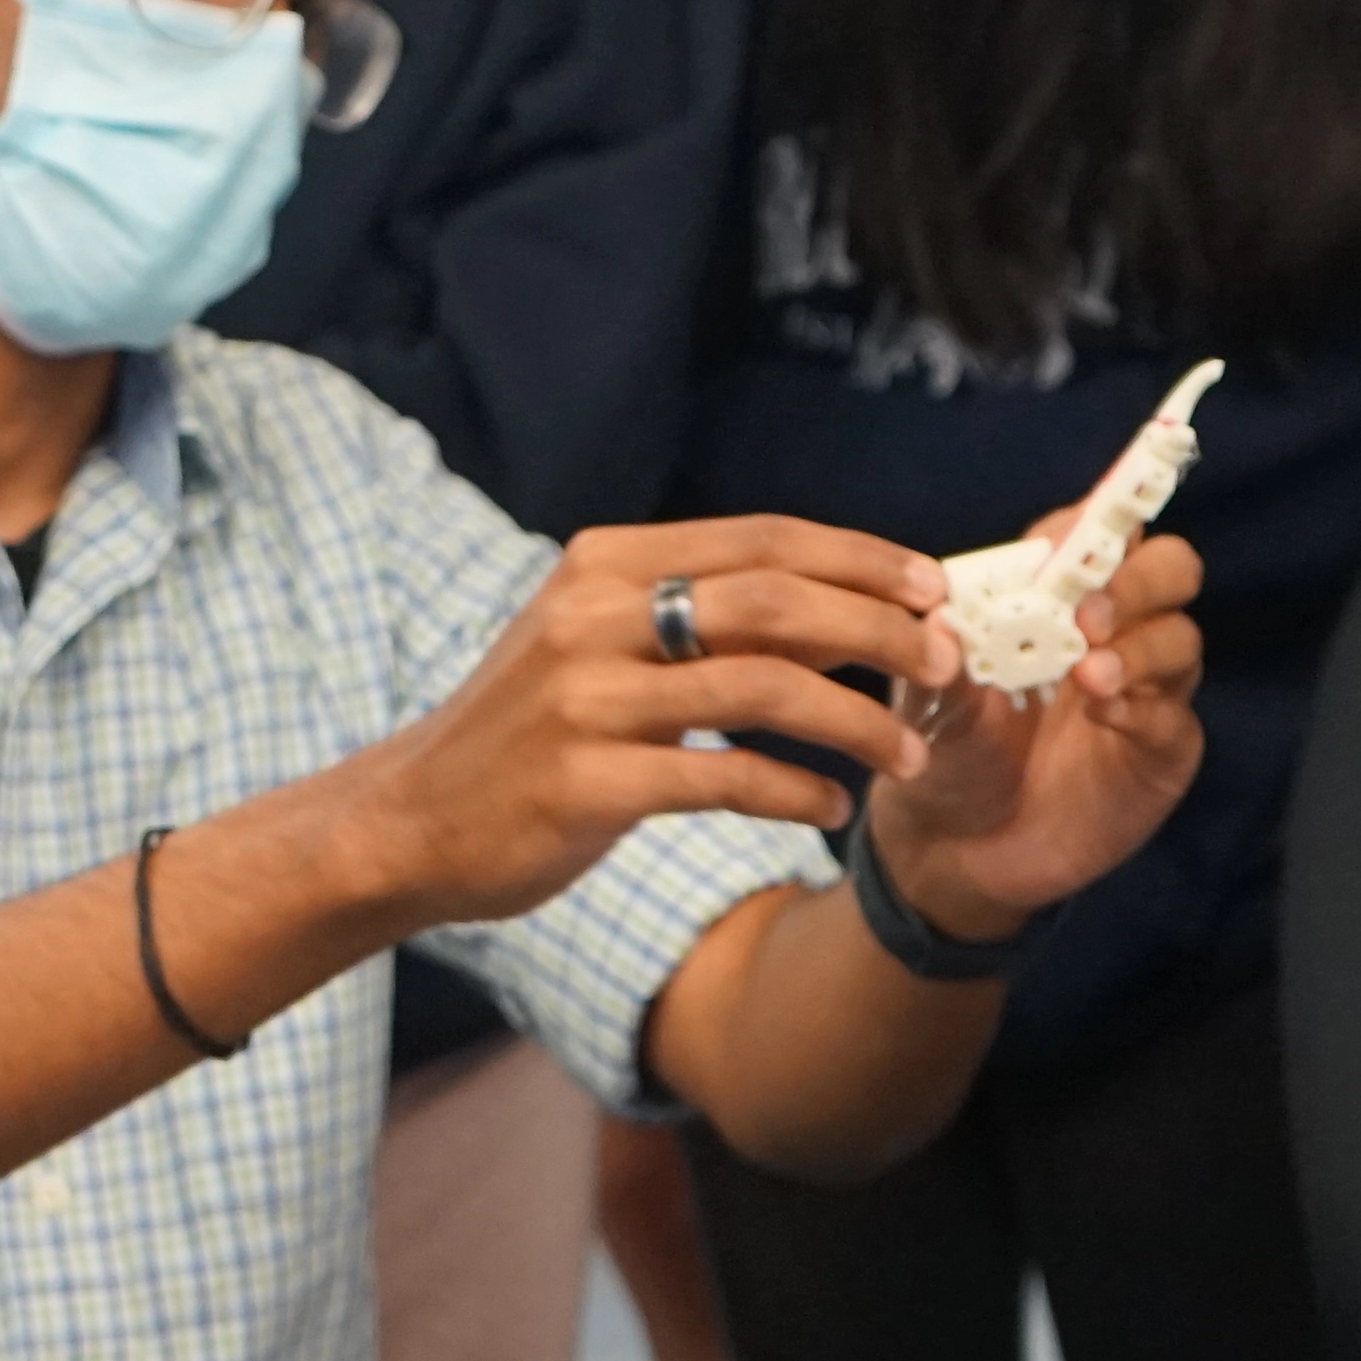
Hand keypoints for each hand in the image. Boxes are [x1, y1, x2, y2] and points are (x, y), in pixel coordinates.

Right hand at [321, 518, 970, 936]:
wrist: (412, 821)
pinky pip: (721, 781)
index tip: (934, 587)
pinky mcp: (583, 784)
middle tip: (948, 664)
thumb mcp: (605, 650)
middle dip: (878, 629)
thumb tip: (854, 614)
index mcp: (602, 565)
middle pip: (771, 600)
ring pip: (759, 691)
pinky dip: (794, 793)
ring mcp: (582, 701)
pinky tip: (832, 810)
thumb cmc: (533, 733)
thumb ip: (714, 627)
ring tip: (912, 754)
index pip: (760, 540)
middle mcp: (590, 617)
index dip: (859, 558)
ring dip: (856, 720)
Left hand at [863, 524, 1205, 941]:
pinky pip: (1173, 715)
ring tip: (1086, 675)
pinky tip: (1103, 714)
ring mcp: (1147, 690)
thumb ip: (942, 656)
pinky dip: (1141, 707)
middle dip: (1135, 581)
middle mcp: (1114, 631)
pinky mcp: (1161, 751)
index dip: (1090, 525)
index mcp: (1057, 598)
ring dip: (1137, 646)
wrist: (955, 850)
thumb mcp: (928, 700)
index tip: (1059, 547)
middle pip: (1169, 570)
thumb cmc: (946, 751)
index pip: (1097, 534)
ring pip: (1180, 637)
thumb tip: (941, 611)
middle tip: (1085, 614)